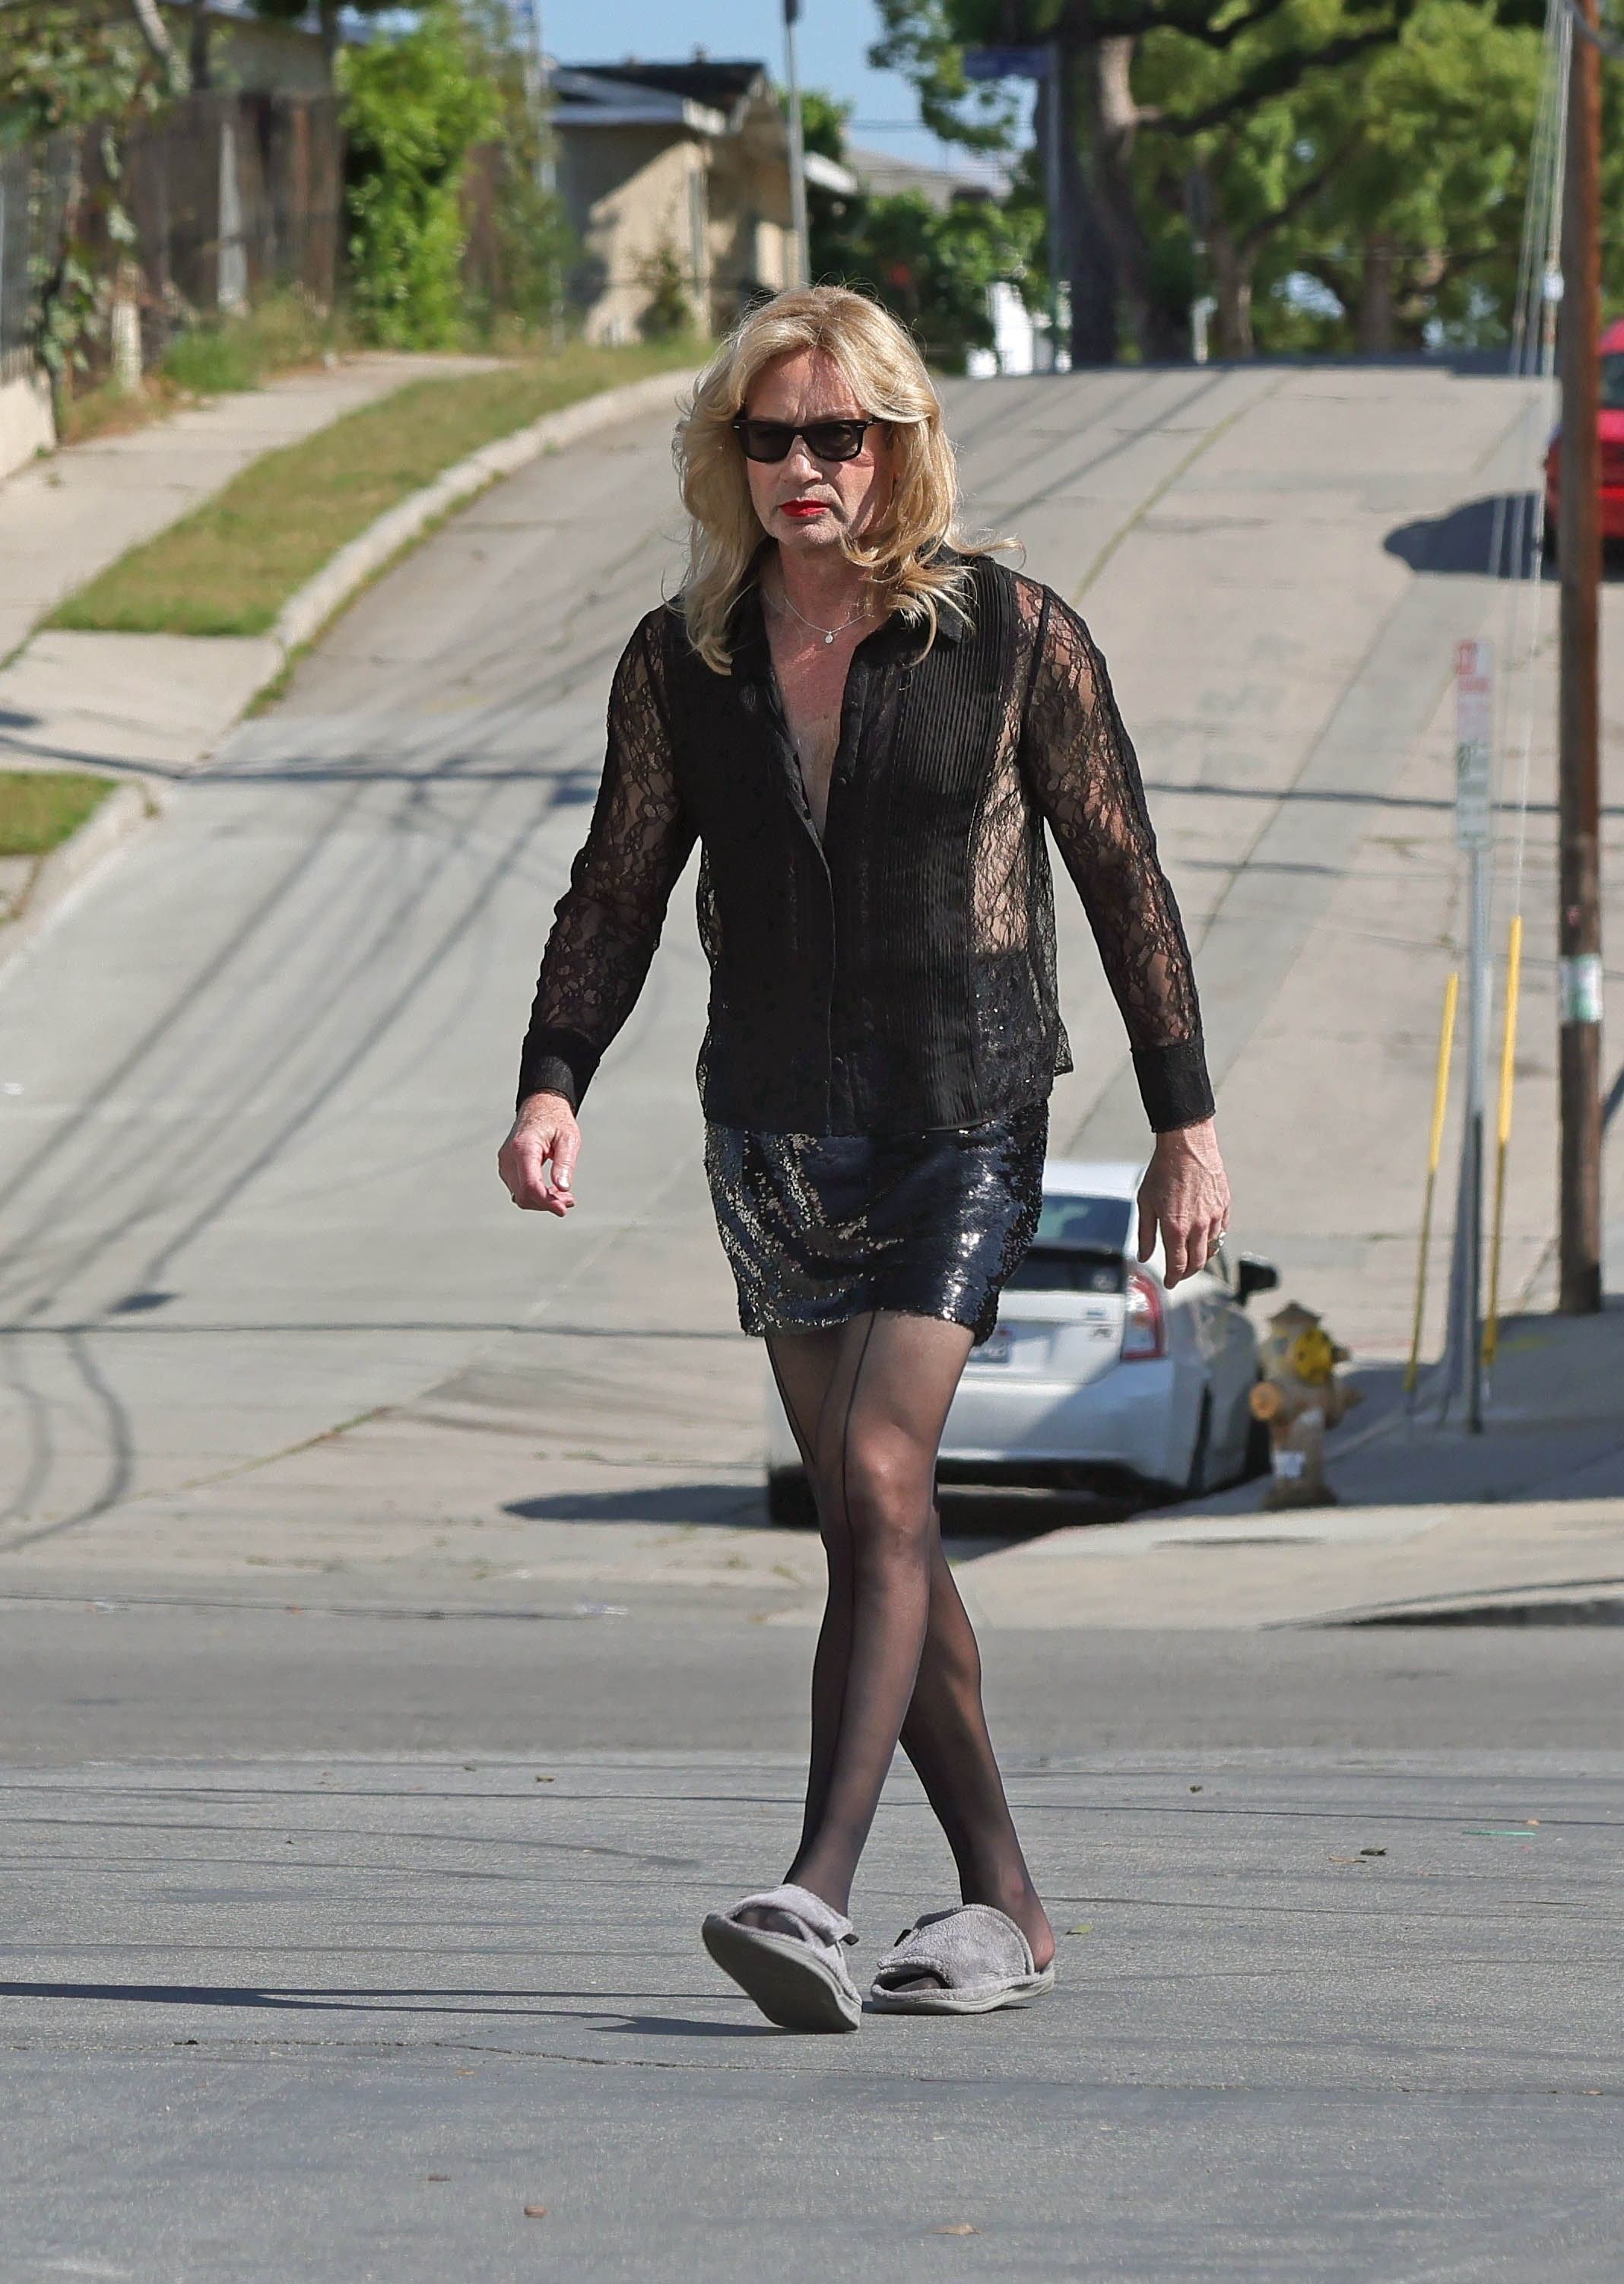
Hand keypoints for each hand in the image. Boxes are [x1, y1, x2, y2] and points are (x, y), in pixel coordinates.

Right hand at [498, 1091, 579, 1216]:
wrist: (539, 1107)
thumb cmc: (556, 1121)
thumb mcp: (568, 1139)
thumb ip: (564, 1163)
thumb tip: (563, 1189)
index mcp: (523, 1148)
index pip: (530, 1184)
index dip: (546, 1202)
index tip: (563, 1210)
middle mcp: (508, 1157)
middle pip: (524, 1195)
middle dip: (547, 1203)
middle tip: (570, 1201)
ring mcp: (505, 1164)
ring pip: (520, 1196)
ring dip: (542, 1201)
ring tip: (565, 1196)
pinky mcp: (507, 1168)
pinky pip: (519, 1190)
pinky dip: (535, 1195)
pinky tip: (552, 1192)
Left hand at [1136, 1118, 1229, 1288]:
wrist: (1187, 1145)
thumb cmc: (1162, 1171)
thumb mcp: (1145, 1203)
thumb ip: (1146, 1234)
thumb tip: (1145, 1257)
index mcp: (1176, 1228)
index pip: (1178, 1265)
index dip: (1173, 1278)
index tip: (1170, 1283)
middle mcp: (1199, 1226)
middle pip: (1197, 1262)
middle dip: (1187, 1272)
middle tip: (1179, 1274)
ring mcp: (1215, 1217)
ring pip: (1212, 1249)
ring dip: (1201, 1258)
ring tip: (1191, 1258)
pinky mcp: (1225, 1206)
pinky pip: (1222, 1232)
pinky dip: (1214, 1241)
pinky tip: (1205, 1239)